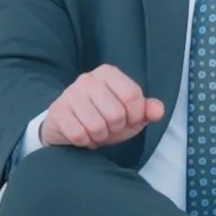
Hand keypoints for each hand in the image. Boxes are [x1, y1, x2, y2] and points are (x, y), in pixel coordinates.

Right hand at [39, 64, 164, 148]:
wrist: (68, 124)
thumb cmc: (103, 117)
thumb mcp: (129, 113)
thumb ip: (147, 110)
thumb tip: (158, 111)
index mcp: (108, 73)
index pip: (132, 95)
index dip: (135, 116)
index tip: (129, 120)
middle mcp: (88, 79)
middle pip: (115, 114)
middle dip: (115, 128)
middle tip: (108, 127)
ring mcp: (70, 94)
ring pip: (96, 126)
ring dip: (100, 136)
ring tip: (96, 131)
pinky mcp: (57, 112)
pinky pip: (79, 134)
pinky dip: (85, 141)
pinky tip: (83, 135)